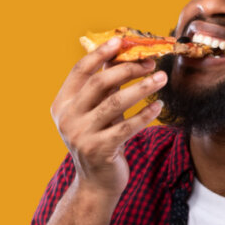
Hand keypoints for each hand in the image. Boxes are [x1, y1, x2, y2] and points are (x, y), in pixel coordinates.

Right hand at [50, 36, 166, 198]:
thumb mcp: (96, 112)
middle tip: (151, 62)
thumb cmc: (100, 141)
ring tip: (162, 78)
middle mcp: (67, 118)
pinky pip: (127, 127)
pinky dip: (145, 114)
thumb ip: (104, 86)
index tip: (122, 41)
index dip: (100, 53)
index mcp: (62, 103)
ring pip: (115, 102)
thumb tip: (120, 53)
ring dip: (142, 88)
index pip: (80, 71)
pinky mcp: (99, 150)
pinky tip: (159, 107)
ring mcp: (80, 135)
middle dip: (128, 69)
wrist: (96, 183)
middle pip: (99, 83)